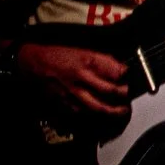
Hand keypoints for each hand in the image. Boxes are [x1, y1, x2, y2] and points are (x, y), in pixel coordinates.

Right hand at [12, 42, 133, 118]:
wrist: (33, 63)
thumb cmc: (58, 55)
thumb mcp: (83, 50)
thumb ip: (102, 60)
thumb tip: (120, 68)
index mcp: (87, 62)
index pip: (114, 71)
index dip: (126, 75)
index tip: (132, 77)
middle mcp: (81, 78)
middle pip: (108, 90)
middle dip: (122, 94)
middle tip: (129, 95)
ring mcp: (72, 92)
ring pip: (96, 105)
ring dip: (111, 110)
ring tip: (121, 111)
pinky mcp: (64, 102)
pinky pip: (81, 110)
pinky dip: (91, 112)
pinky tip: (99, 113)